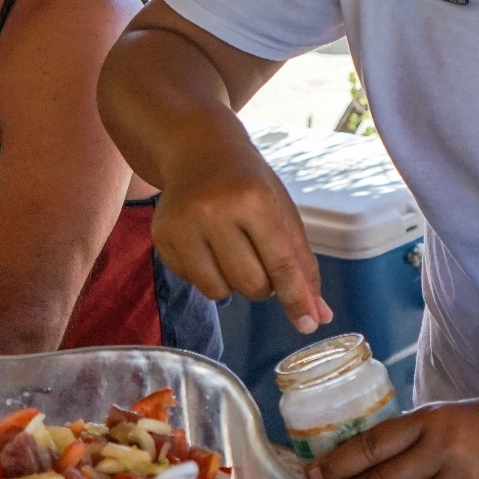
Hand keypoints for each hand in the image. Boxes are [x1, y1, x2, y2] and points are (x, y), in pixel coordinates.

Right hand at [150, 136, 332, 332]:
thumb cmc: (249, 185)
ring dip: (233, 283)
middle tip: (260, 258)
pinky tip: (207, 245)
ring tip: (233, 251)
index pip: (280, 263)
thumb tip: (317, 317)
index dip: (295, 298)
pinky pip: (193, 283)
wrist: (198, 152)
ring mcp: (182, 224)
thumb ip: (301, 265)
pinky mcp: (161, 236)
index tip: (307, 325)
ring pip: (219, 292)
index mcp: (253, 199)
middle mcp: (214, 210)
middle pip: (250, 285)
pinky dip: (207, 274)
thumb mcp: (283, 213)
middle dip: (263, 285)